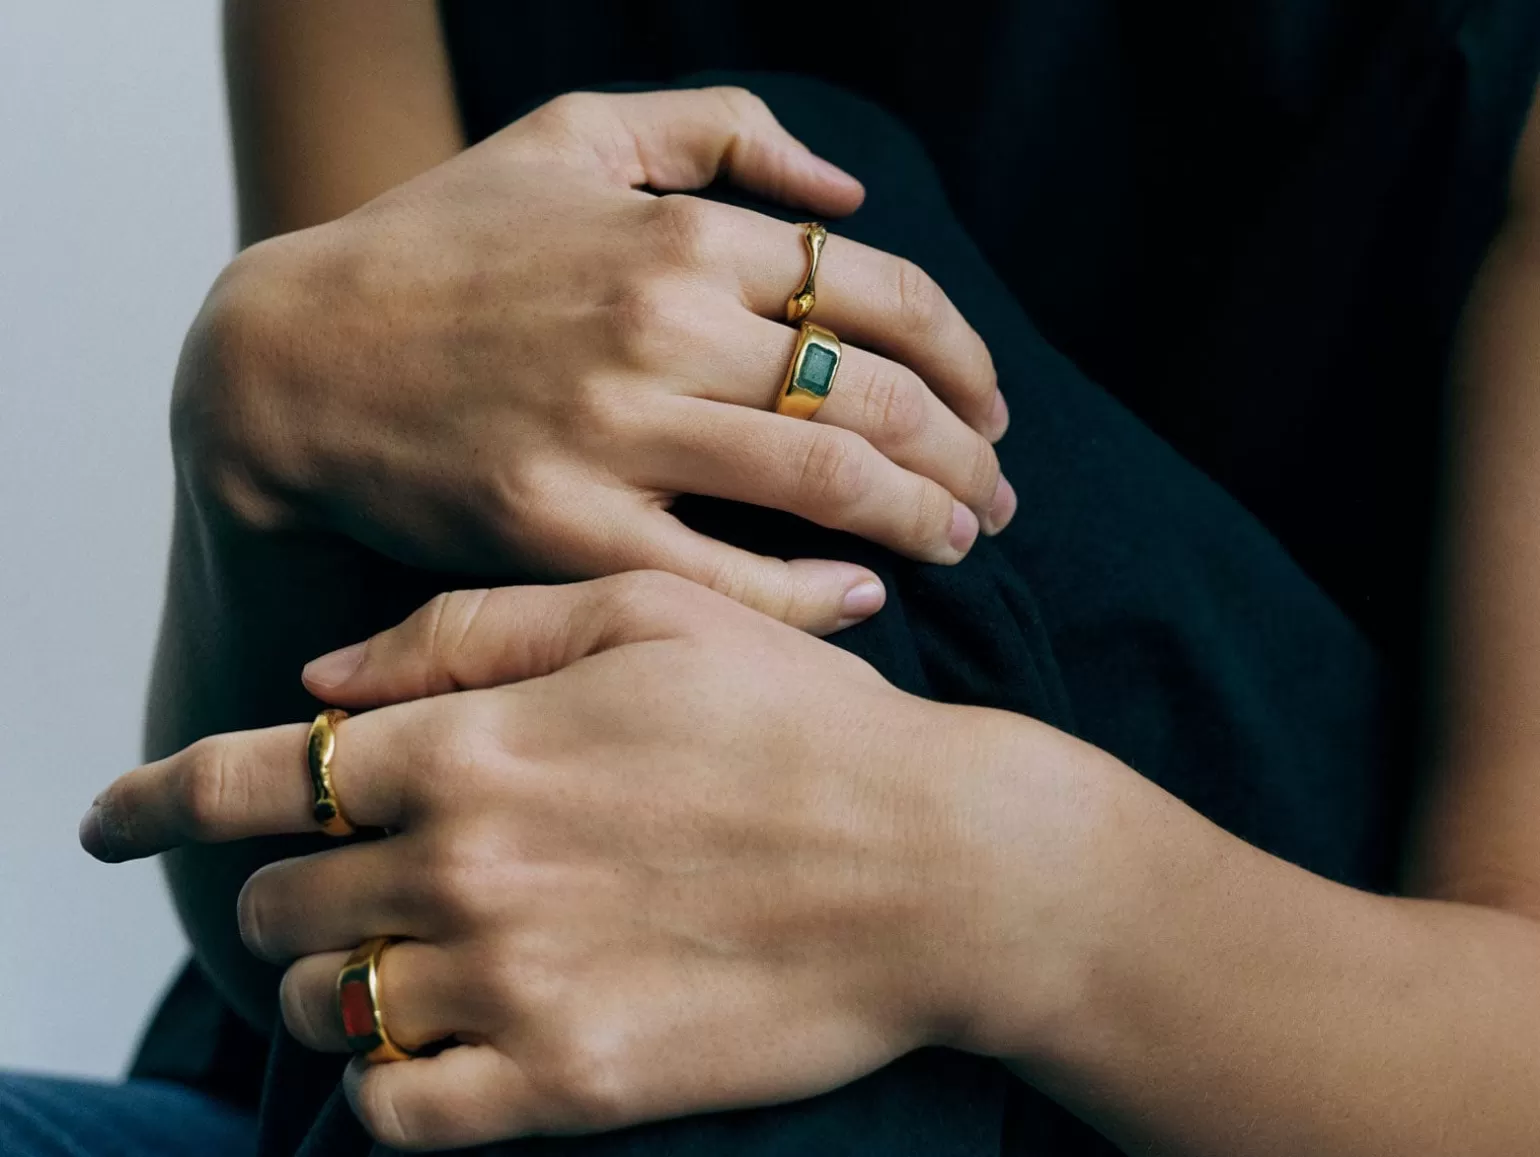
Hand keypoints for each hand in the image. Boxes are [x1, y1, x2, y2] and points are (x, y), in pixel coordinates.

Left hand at [83, 574, 1050, 1148]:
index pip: (249, 779)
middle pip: (275, 906)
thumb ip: (468, 634)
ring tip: (397, 959)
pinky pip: (398, 1115)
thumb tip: (321, 681)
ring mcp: (516, 984)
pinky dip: (384, 1085)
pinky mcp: (570, 1086)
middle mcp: (471, 865)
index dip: (153, 799)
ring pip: (326, 1009)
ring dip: (335, 984)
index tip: (101, 820)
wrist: (937, 864)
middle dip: (281, 892)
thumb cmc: (802, 723)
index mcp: (476, 743)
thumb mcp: (647, 615)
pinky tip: (429, 1045)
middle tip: (331, 884)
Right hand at [180, 87, 1013, 634]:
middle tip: (1000, 494)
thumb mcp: (573, 135)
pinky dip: (815, 596)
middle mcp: (661, 328)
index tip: (992, 404)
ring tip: (961, 539)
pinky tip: (866, 598)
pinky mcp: (565, 529)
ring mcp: (615, 435)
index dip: (966, 356)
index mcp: (679, 234)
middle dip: (967, 452)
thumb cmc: (439, 244)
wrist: (297, 360)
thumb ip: (723, 129)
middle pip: (878, 396)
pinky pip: (727, 576)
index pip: (884, 294)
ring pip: (827, 482)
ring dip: (922, 516)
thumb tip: (849, 192)